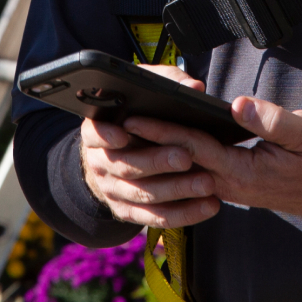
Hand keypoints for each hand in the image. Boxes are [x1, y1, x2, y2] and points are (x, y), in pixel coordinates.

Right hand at [80, 65, 222, 227]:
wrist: (120, 154)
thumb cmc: (139, 116)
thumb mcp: (145, 94)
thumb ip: (168, 83)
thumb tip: (194, 87)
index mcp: (97, 130)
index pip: (94, 132)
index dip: (106, 134)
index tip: (123, 134)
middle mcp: (100, 162)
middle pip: (125, 165)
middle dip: (157, 162)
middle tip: (185, 157)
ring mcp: (112, 190)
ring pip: (143, 194)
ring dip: (176, 190)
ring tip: (205, 184)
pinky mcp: (128, 211)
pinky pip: (155, 217)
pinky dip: (183, 214)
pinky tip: (207, 206)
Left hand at [128, 97, 301, 219]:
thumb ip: (272, 120)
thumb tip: (237, 106)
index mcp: (245, 172)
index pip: (194, 149)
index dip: (162, 131)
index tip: (134, 117)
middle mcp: (233, 184)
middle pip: (181, 161)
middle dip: (148, 145)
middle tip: (113, 125)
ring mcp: (234, 186)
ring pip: (188, 168)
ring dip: (159, 152)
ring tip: (128, 132)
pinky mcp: (238, 183)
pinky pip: (201, 170)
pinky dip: (180, 155)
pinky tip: (165, 140)